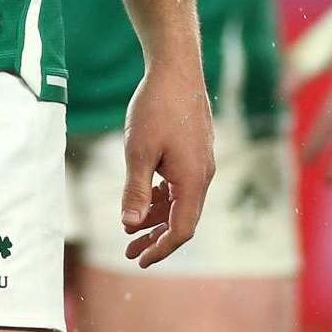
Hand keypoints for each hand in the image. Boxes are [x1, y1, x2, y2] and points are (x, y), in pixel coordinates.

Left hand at [119, 62, 213, 266]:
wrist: (176, 71)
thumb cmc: (156, 108)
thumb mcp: (138, 151)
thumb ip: (136, 190)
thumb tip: (130, 225)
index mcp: (192, 182)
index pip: (181, 231)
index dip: (160, 249)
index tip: (138, 260)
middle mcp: (202, 177)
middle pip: (182, 221)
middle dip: (156, 239)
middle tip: (129, 252)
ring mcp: (200, 165)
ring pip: (181, 204)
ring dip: (157, 218)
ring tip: (130, 229)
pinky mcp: (195, 154)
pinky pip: (180, 187)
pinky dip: (163, 198)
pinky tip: (145, 201)